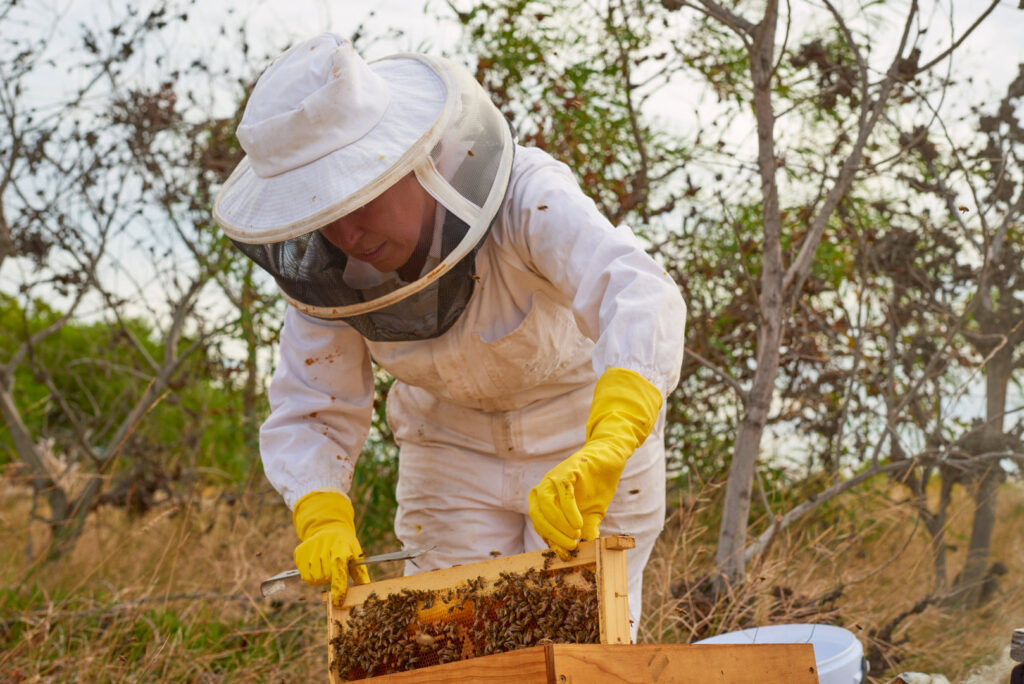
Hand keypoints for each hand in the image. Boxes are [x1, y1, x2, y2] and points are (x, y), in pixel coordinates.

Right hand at [292, 490, 369, 603]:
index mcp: (340, 547)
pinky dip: (310, 574)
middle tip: (334, 569)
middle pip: (324, 578)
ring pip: (313, 579)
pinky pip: (304, 575)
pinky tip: (316, 564)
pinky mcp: (299, 552)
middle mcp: (324, 547)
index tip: (338, 601)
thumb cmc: (345, 544)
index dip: (338, 588)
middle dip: (330, 579)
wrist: (329, 528)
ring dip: (320, 578)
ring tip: (326, 566)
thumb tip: (365, 588)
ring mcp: (310, 549)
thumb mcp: (356, 554)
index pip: (338, 571)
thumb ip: (360, 573)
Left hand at [528, 368, 661, 557]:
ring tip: (576, 536)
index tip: (566, 553)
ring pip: (546, 504)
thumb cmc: (597, 487)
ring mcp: (554, 477)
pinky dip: (569, 510)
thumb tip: (586, 553)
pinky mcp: (568, 470)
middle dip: (553, 534)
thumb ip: (585, 532)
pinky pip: (563, 491)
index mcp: (545, 500)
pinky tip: (579, 523)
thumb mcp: (591, 515)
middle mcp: (544, 488)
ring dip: (559, 524)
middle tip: (571, 547)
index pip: (540, 524)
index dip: (551, 541)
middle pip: (538, 515)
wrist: (610, 460)